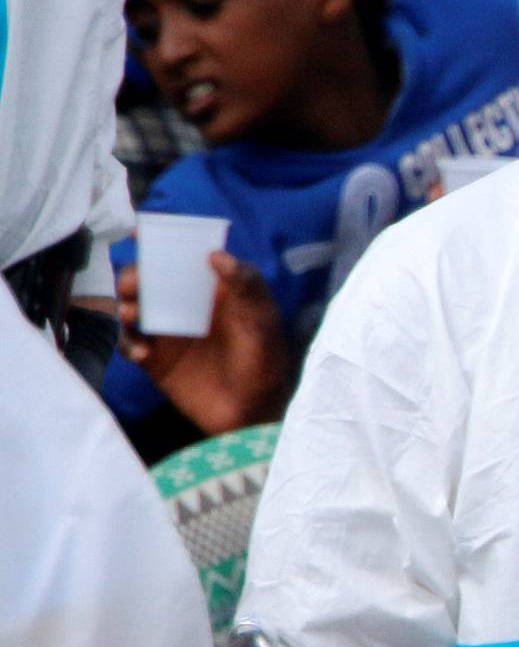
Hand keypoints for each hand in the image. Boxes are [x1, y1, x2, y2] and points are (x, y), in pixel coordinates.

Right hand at [116, 249, 292, 432]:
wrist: (252, 415)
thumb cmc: (264, 363)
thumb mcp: (263, 322)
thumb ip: (247, 286)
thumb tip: (216, 255)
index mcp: (209, 290)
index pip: (181, 258)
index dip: (159, 243)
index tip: (139, 232)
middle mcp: (184, 306)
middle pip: (147, 282)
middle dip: (133, 277)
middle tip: (134, 284)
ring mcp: (167, 333)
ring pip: (133, 310)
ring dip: (125, 307)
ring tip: (132, 316)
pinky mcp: (154, 360)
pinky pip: (131, 344)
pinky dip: (130, 344)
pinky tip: (143, 354)